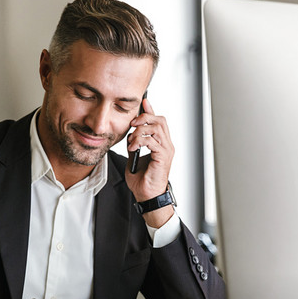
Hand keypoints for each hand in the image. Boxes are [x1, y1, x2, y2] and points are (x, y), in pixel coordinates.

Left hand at [126, 98, 174, 227]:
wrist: (146, 195)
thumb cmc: (142, 181)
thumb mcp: (134, 157)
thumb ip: (134, 145)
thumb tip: (130, 135)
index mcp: (161, 144)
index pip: (158, 121)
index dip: (151, 110)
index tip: (143, 103)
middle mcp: (166, 145)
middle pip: (160, 120)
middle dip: (144, 118)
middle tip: (132, 124)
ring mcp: (166, 150)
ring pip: (156, 128)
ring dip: (140, 130)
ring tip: (131, 140)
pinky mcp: (163, 157)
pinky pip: (152, 141)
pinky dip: (140, 141)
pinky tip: (133, 148)